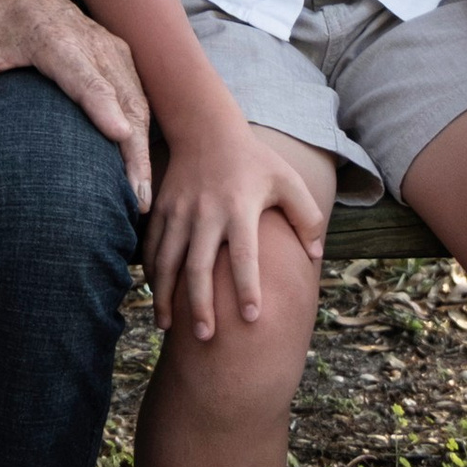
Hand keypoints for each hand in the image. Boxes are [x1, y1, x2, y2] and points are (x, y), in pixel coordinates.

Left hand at [0, 0, 149, 199]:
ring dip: (145, 149)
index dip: (102, 105)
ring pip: (138, 102)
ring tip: (141, 196)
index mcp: (53, 40)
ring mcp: (112, 48)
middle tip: (136, 198)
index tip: (119, 135)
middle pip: (123, 98)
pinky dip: (145, 135)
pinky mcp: (122, 57)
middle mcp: (91, 43)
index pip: (82, 75)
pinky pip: (140, 99)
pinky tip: (140, 171)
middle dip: (134, 148)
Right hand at [144, 113, 326, 337]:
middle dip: (200, 305)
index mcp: (239, 208)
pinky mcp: (161, 210)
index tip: (251, 318)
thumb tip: (316, 256)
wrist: (206, 129)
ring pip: (167, 261)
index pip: (244, 255)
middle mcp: (206, 213)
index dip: (248, 287)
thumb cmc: (254, 160)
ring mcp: (179, 212)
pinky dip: (150, 274)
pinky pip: (150, 247)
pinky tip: (154, 296)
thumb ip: (307, 216)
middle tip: (205, 337)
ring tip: (168, 328)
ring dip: (165, 296)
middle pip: (199, 266)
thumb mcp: (288, 180)